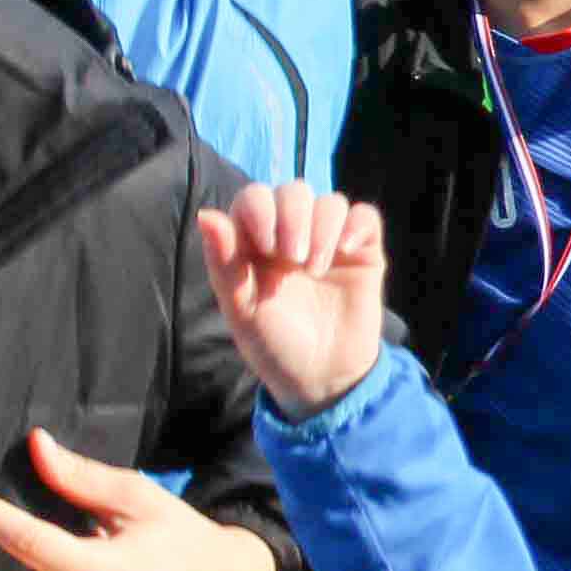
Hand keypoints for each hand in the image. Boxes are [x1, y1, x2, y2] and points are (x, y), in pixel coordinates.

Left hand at [197, 184, 390, 417]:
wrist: (321, 379)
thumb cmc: (274, 346)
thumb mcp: (242, 310)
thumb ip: (224, 263)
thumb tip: (205, 214)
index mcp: (256, 244)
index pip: (255, 198)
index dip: (260, 209)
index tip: (265, 246)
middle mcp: (293, 235)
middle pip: (294, 192)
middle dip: (293, 217)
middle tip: (293, 259)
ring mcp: (330, 242)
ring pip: (331, 202)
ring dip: (323, 228)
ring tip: (316, 269)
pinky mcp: (363, 252)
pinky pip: (365, 217)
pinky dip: (356, 226)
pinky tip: (346, 251)